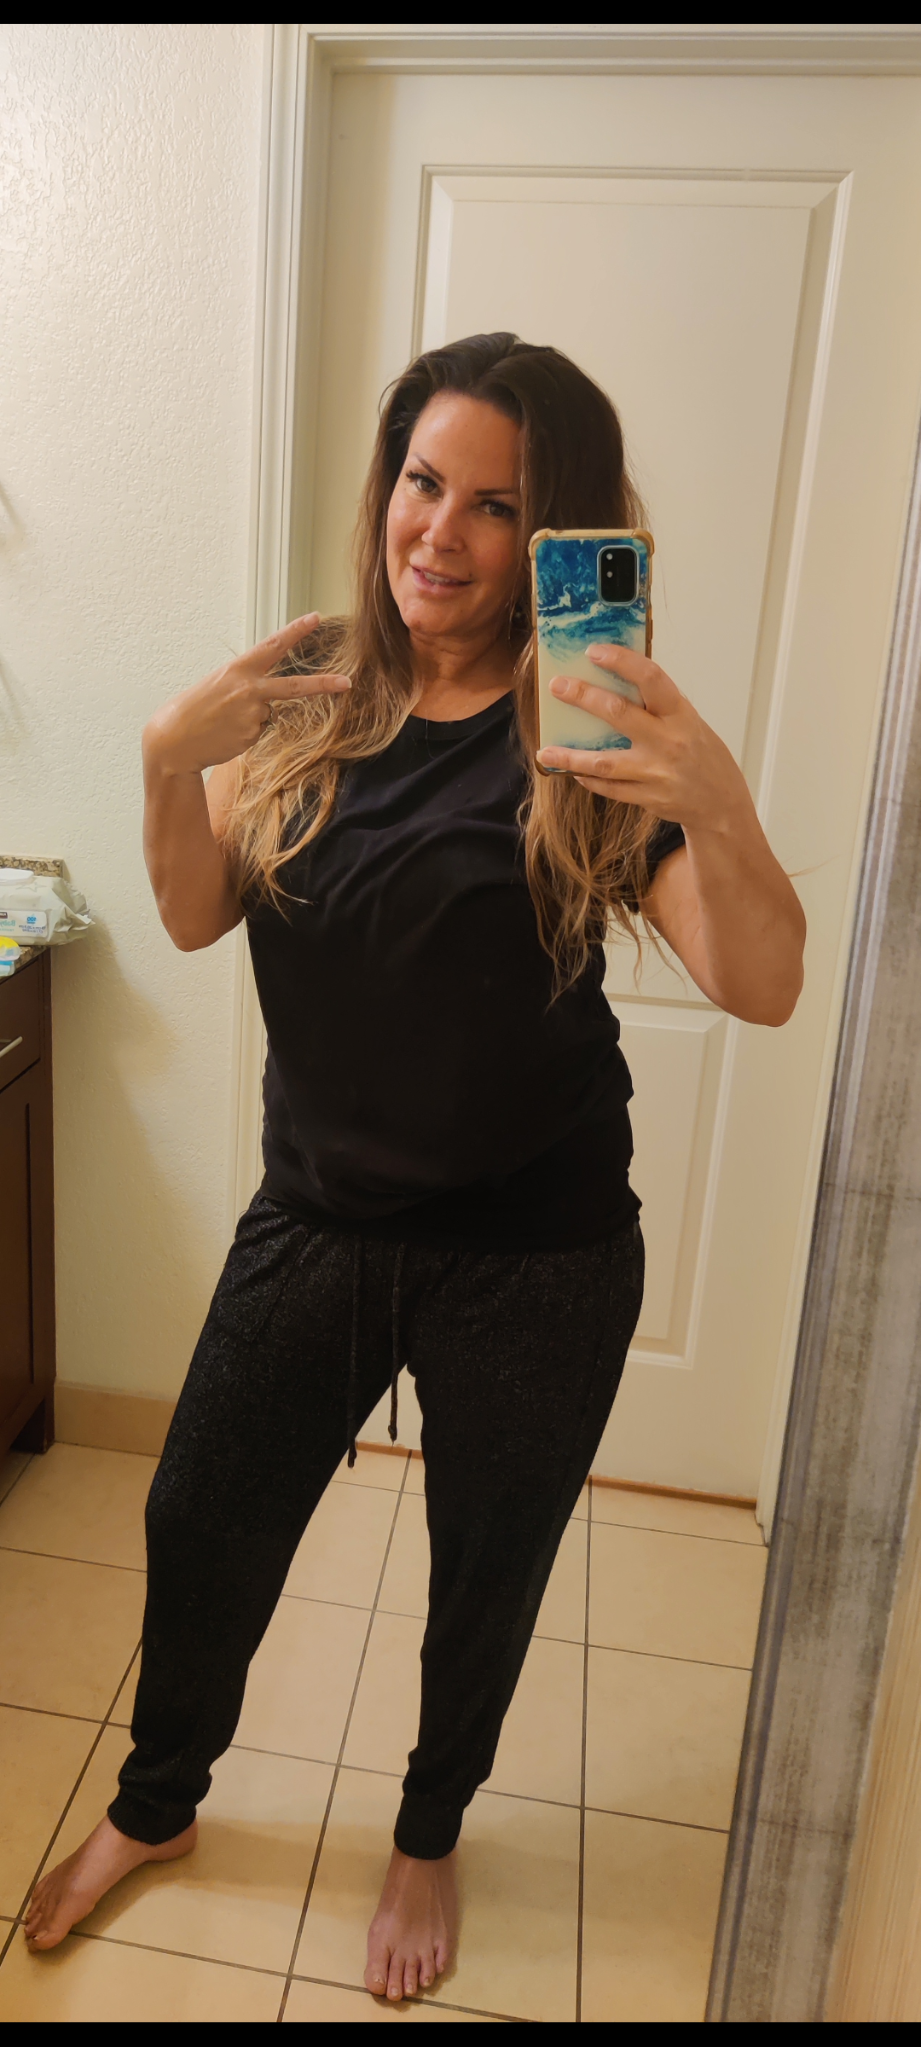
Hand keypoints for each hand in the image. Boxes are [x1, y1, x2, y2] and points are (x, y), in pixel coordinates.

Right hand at [143, 614, 350, 775]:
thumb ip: (245, 683)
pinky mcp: (252, 736)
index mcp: (238, 670)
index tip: (315, 617)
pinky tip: (225, 733)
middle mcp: (248, 690)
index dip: (295, 631)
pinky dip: (244, 733)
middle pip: (294, 687)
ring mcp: (252, 715)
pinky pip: (257, 731)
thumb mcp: (218, 684)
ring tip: (223, 721)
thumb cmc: (194, 710)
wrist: (173, 740)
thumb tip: (268, 699)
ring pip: (266, 714)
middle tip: (347, 682)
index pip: (272, 646)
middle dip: (323, 684)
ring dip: (250, 718)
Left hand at [536, 644, 747, 833]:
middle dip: (583, 697)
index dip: (621, 661)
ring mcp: (657, 773)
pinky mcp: (648, 798)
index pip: (650, 678)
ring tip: (546, 749)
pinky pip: (610, 788)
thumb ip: (658, 705)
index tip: (594, 651)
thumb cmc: (703, 755)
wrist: (722, 804)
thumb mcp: (689, 721)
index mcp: (681, 715)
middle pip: (619, 714)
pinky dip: (589, 778)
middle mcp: (669, 741)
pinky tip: (573, 770)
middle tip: (556, 686)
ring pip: (604, 761)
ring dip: (571, 755)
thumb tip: (616, 679)